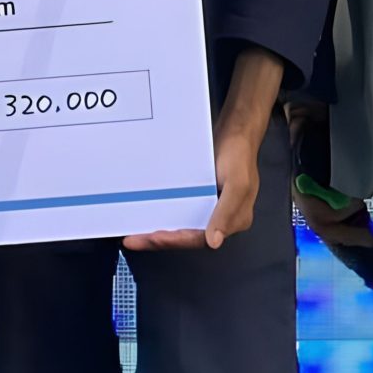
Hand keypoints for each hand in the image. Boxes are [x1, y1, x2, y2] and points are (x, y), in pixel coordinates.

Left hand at [124, 118, 262, 252]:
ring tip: (135, 234)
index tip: (154, 238)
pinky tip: (147, 213)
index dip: (175, 241)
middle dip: (161, 239)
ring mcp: (209, 207)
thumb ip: (226, 212)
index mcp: (234, 221)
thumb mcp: (237, 183)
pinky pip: (180, 209)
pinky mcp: (199, 196)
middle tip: (133, 240)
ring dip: (159, 230)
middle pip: (187, 236)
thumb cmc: (239, 154)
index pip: (200, 238)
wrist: (235, 130)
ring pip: (181, 225)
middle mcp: (220, 219)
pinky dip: (164, 213)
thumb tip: (214, 242)